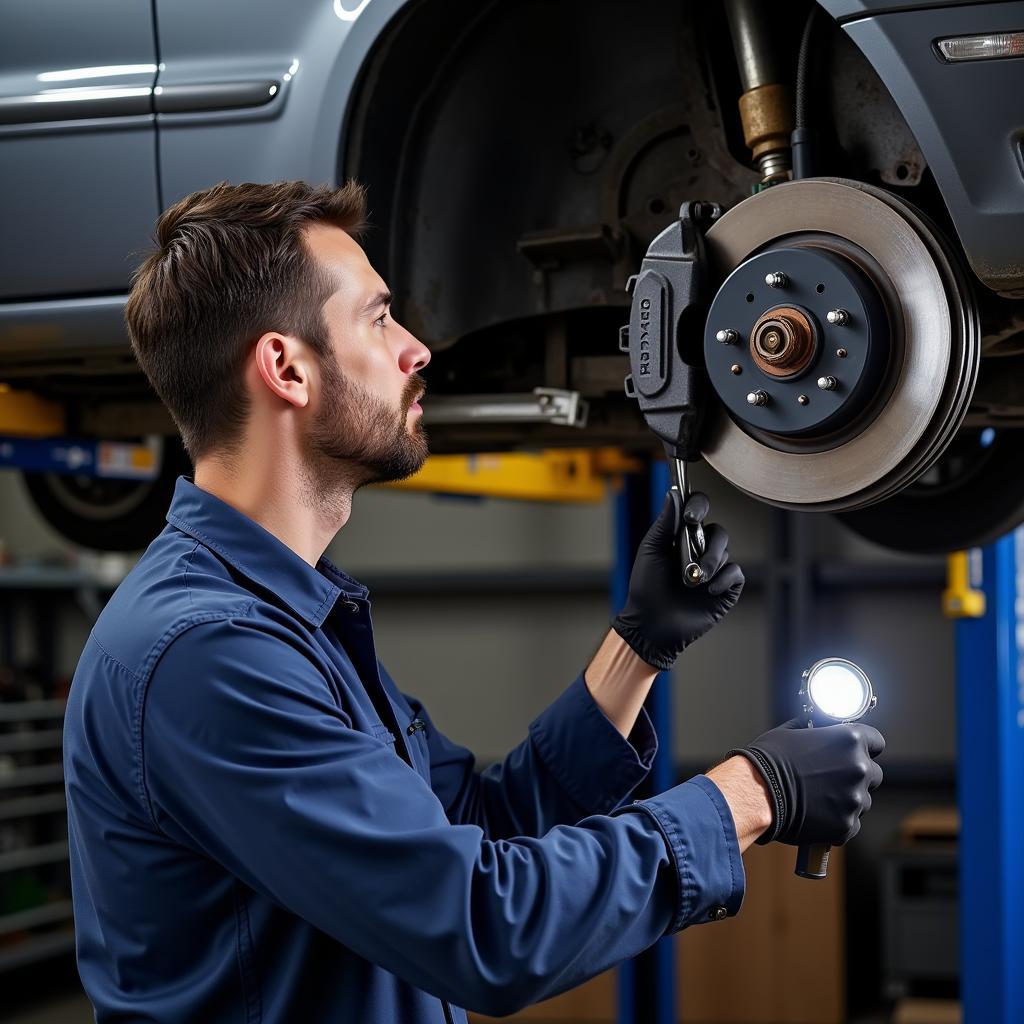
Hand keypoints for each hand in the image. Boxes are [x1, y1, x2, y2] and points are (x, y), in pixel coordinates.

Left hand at [611, 492, 743, 669]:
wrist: (652, 624)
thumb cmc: (646, 587)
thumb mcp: (651, 551)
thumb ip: (664, 523)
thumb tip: (673, 494)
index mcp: (681, 537)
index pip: (697, 510)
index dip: (698, 506)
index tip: (690, 517)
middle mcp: (700, 550)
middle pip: (718, 531)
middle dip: (706, 544)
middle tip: (691, 562)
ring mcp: (713, 569)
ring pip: (725, 552)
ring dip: (710, 564)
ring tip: (693, 581)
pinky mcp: (725, 589)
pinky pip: (735, 573)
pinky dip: (723, 579)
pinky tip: (708, 590)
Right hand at [728, 718, 884, 846]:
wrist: (755, 794)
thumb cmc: (768, 760)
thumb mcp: (791, 732)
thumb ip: (815, 729)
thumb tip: (818, 726)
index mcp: (849, 740)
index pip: (876, 741)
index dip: (865, 746)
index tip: (855, 752)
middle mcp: (859, 768)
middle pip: (873, 773)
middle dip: (856, 776)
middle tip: (830, 778)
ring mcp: (855, 799)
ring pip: (862, 800)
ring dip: (847, 799)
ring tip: (818, 798)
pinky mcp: (847, 826)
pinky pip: (851, 823)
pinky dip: (837, 820)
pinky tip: (816, 814)